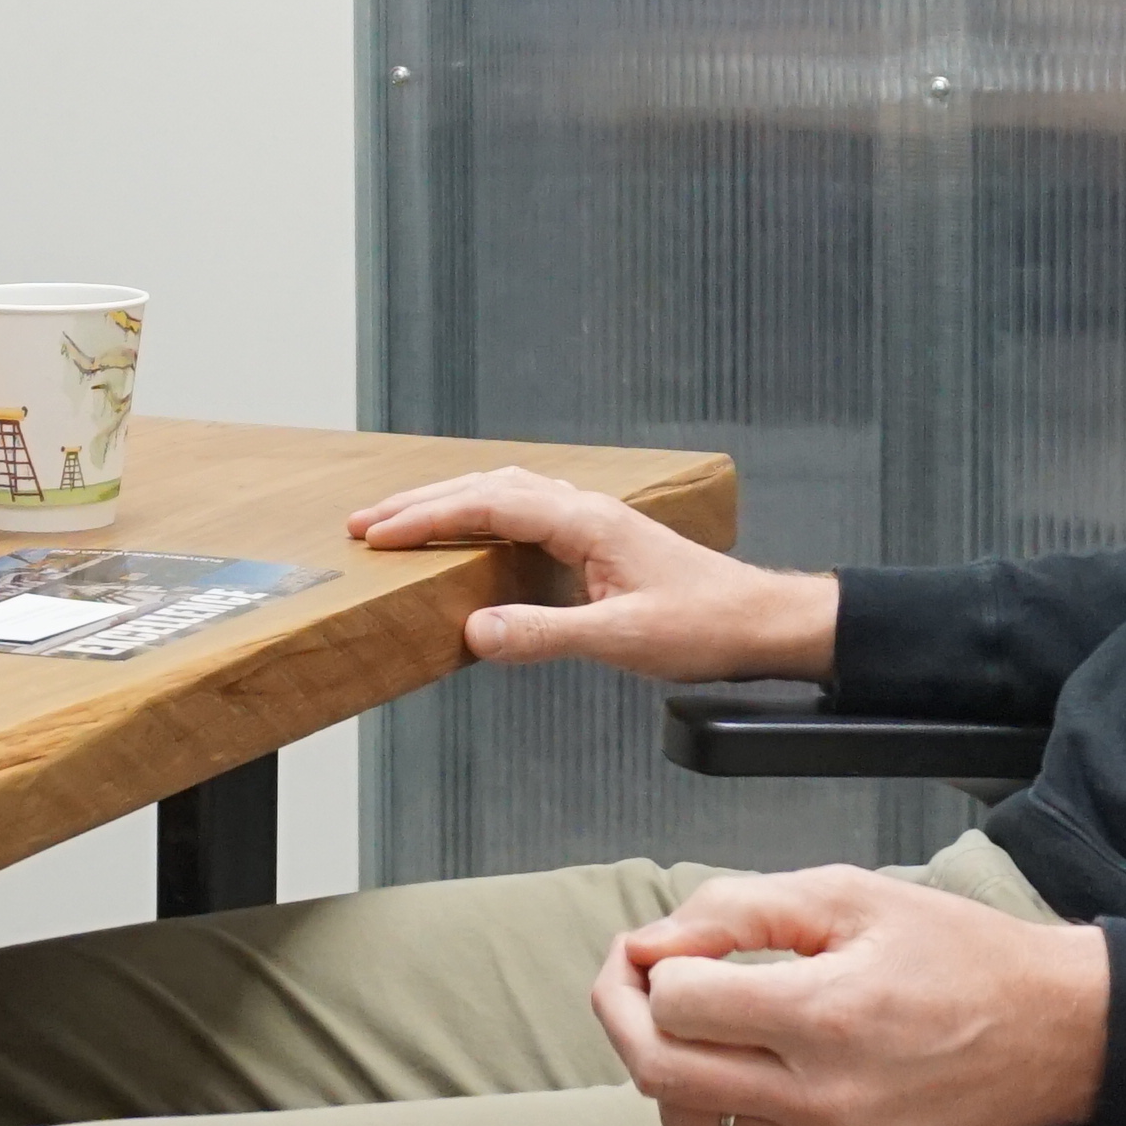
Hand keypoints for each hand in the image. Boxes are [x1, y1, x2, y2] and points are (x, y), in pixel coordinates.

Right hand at [346, 465, 834, 678]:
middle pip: (487, 487)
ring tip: (401, 523)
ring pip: (505, 492)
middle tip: (365, 524)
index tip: (378, 536)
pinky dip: (482, 514)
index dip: (427, 518)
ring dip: (449, 504)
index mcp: (586, 522)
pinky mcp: (598, 540)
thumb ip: (546, 633)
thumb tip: (476, 630)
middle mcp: (586, 510)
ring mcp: (592, 521)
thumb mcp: (622, 639)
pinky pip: (525, 510)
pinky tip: (470, 532)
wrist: (760, 621)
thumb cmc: (705, 625)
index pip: (489, 505)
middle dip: (422, 503)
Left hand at [589, 867, 1110, 1125]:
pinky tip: (744, 1063)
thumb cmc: (955, 954)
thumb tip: (648, 945)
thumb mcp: (850, 895)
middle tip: (630, 977)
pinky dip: (714, 1104)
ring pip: (682, 1119)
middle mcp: (824, 1099)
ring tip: (699, 1018)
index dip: (651, 963)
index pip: (675, 1003)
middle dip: (622, 1014)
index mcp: (829, 1015)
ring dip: (666, 1062)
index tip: (661, 944)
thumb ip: (736, 909)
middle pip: (657, 1070)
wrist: (1051, 1037)